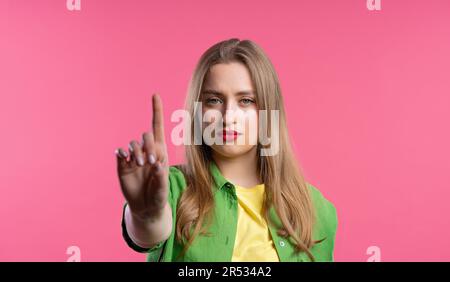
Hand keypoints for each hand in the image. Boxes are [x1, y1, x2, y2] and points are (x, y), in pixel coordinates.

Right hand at [115, 94, 168, 220]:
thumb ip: (160, 177)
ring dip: (136, 152)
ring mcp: (134, 158)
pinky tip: (124, 158)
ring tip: (140, 165)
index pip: (158, 128)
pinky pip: (120, 153)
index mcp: (160, 152)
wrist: (146, 206)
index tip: (155, 95)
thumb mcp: (162, 188)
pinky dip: (121, 152)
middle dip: (148, 145)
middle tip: (150, 162)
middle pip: (145, 136)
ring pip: (133, 144)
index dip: (156, 111)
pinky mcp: (122, 165)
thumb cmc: (158, 196)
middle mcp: (147, 152)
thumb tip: (155, 164)